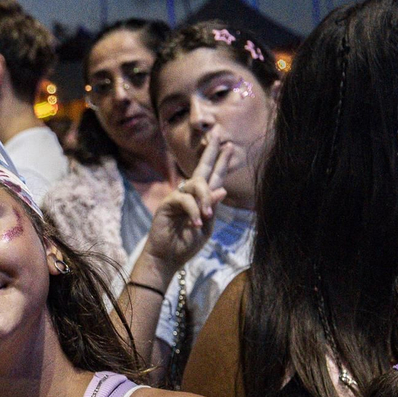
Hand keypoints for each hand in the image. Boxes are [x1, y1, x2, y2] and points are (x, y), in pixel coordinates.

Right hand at [144, 138, 232, 272]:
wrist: (167, 258)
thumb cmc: (186, 245)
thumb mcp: (207, 227)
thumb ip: (213, 208)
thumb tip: (222, 188)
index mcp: (202, 201)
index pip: (214, 178)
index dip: (222, 163)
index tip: (230, 147)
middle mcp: (190, 195)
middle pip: (202, 169)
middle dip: (211, 154)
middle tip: (219, 137)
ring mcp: (178, 198)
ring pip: (196, 184)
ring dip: (205, 198)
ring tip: (206, 216)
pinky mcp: (167, 204)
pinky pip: (184, 199)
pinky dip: (193, 211)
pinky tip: (196, 223)